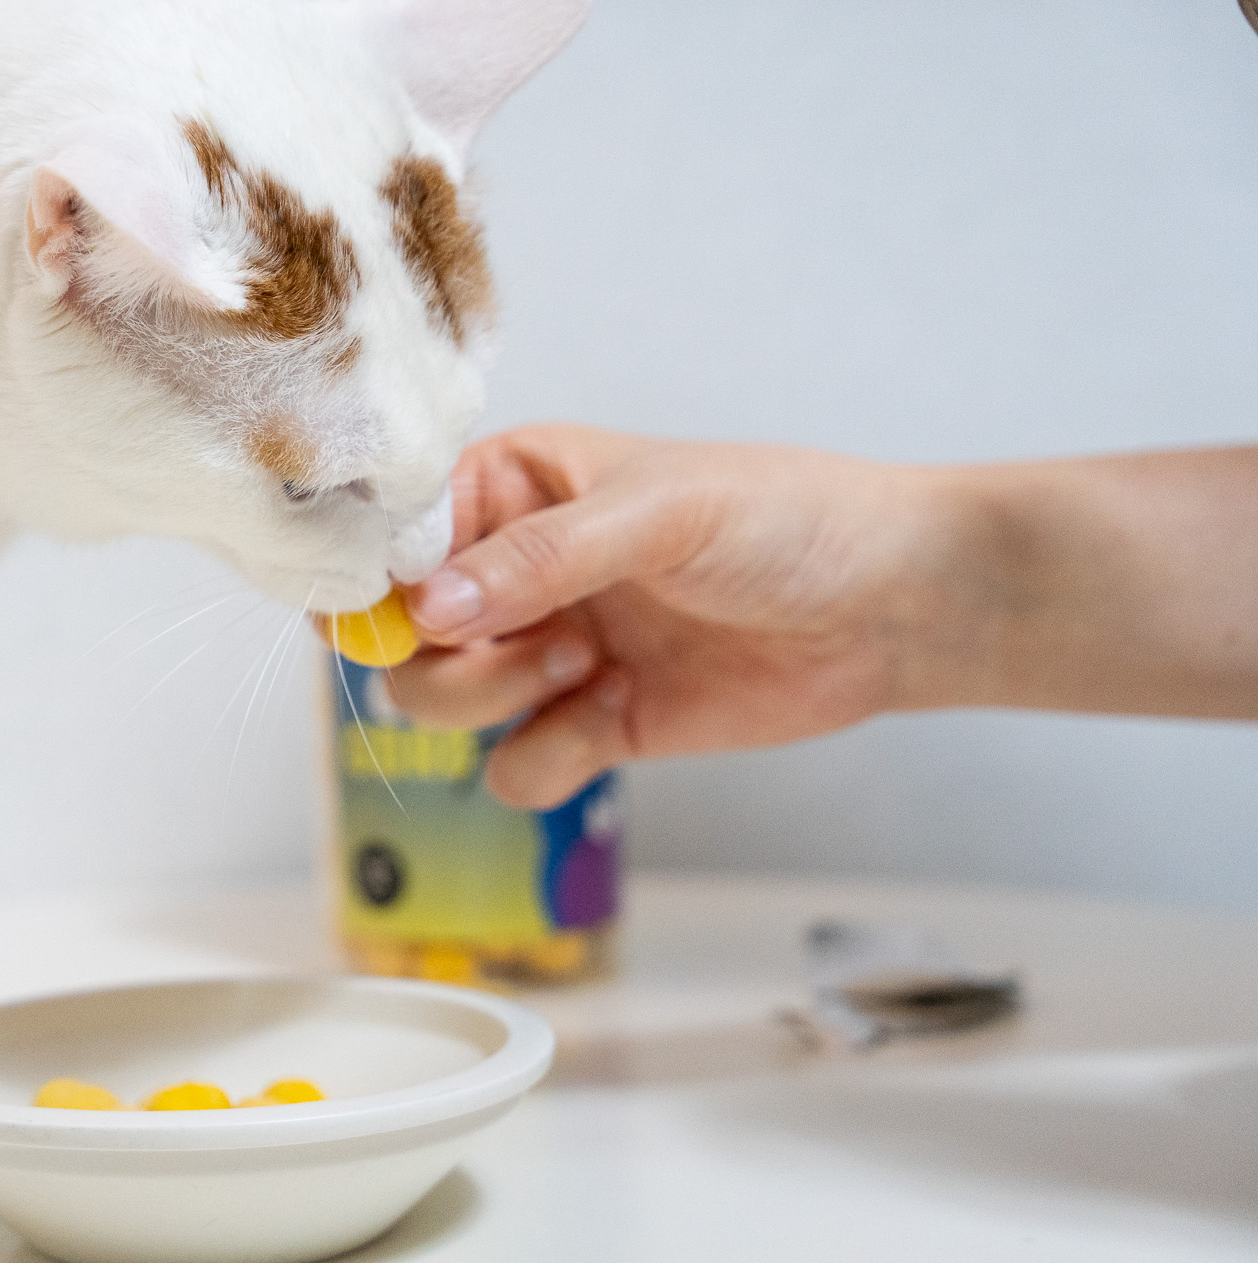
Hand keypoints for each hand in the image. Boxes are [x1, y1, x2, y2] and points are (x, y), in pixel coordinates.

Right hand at [389, 425, 963, 807]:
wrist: (894, 607)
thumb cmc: (788, 520)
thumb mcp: (661, 512)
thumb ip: (541, 559)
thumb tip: (428, 607)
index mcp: (511, 487)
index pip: (392, 533)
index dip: (376, 579)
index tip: (405, 613)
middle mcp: (511, 570)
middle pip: (397, 635)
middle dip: (446, 656)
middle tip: (529, 644)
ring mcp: (544, 650)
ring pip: (439, 705)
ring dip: (495, 702)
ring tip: (586, 668)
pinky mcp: (588, 725)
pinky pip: (513, 768)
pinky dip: (548, 759)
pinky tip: (618, 714)